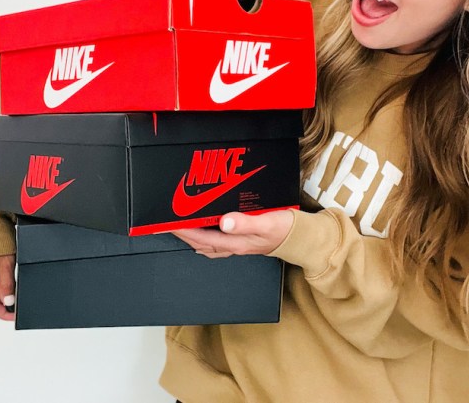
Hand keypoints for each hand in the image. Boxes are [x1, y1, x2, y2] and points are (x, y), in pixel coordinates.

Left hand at [171, 210, 294, 258]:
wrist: (301, 239)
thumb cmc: (285, 230)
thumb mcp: (266, 223)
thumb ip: (245, 223)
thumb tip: (224, 222)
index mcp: (236, 242)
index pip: (201, 238)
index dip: (183, 231)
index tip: (169, 224)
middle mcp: (233, 246)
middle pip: (200, 243)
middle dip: (183, 234)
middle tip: (167, 224)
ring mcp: (237, 246)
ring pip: (207, 244)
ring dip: (192, 237)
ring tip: (180, 227)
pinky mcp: (242, 241)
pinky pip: (217, 242)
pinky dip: (205, 238)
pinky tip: (203, 231)